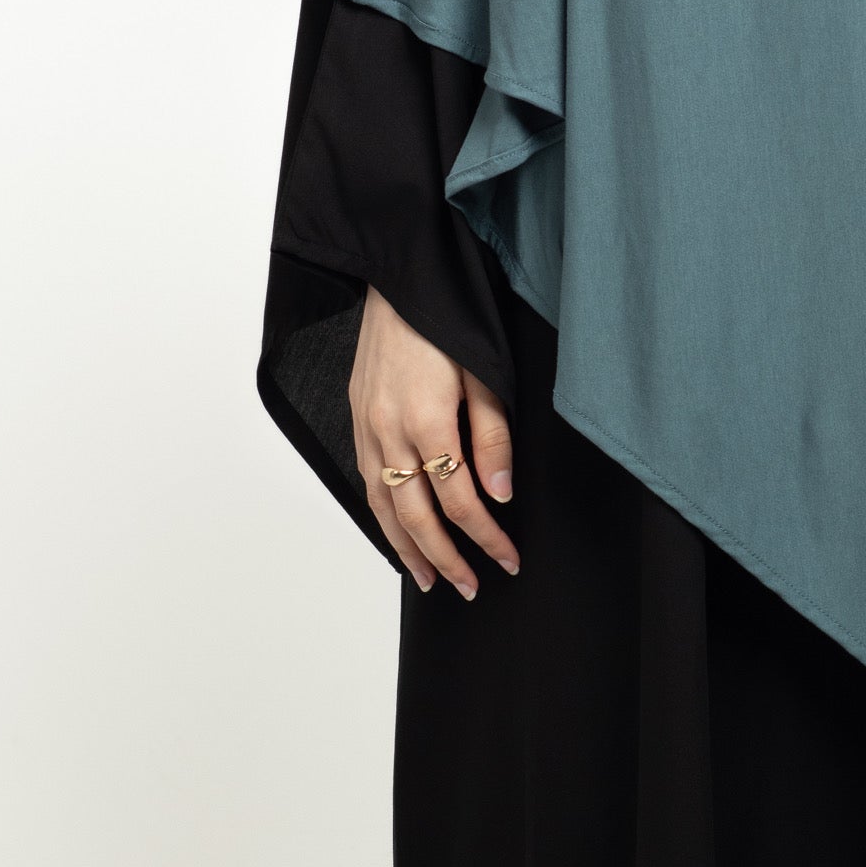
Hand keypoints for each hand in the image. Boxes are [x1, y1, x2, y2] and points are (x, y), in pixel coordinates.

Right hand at [347, 286, 518, 600]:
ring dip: (407, 549)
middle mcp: (388, 432)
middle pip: (417, 516)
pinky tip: (396, 531)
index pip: (459, 501)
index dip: (485, 537)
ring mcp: (367, 427)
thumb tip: (499, 494)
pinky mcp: (357, 418)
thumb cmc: (447, 321)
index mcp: (426, 422)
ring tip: (428, 581)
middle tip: (471, 588)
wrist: (400, 278)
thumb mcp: (486, 374)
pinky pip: (367, 481)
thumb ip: (492, 438)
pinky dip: (382, 516)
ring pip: (383, 507)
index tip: (508, 559)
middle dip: (446, 559)